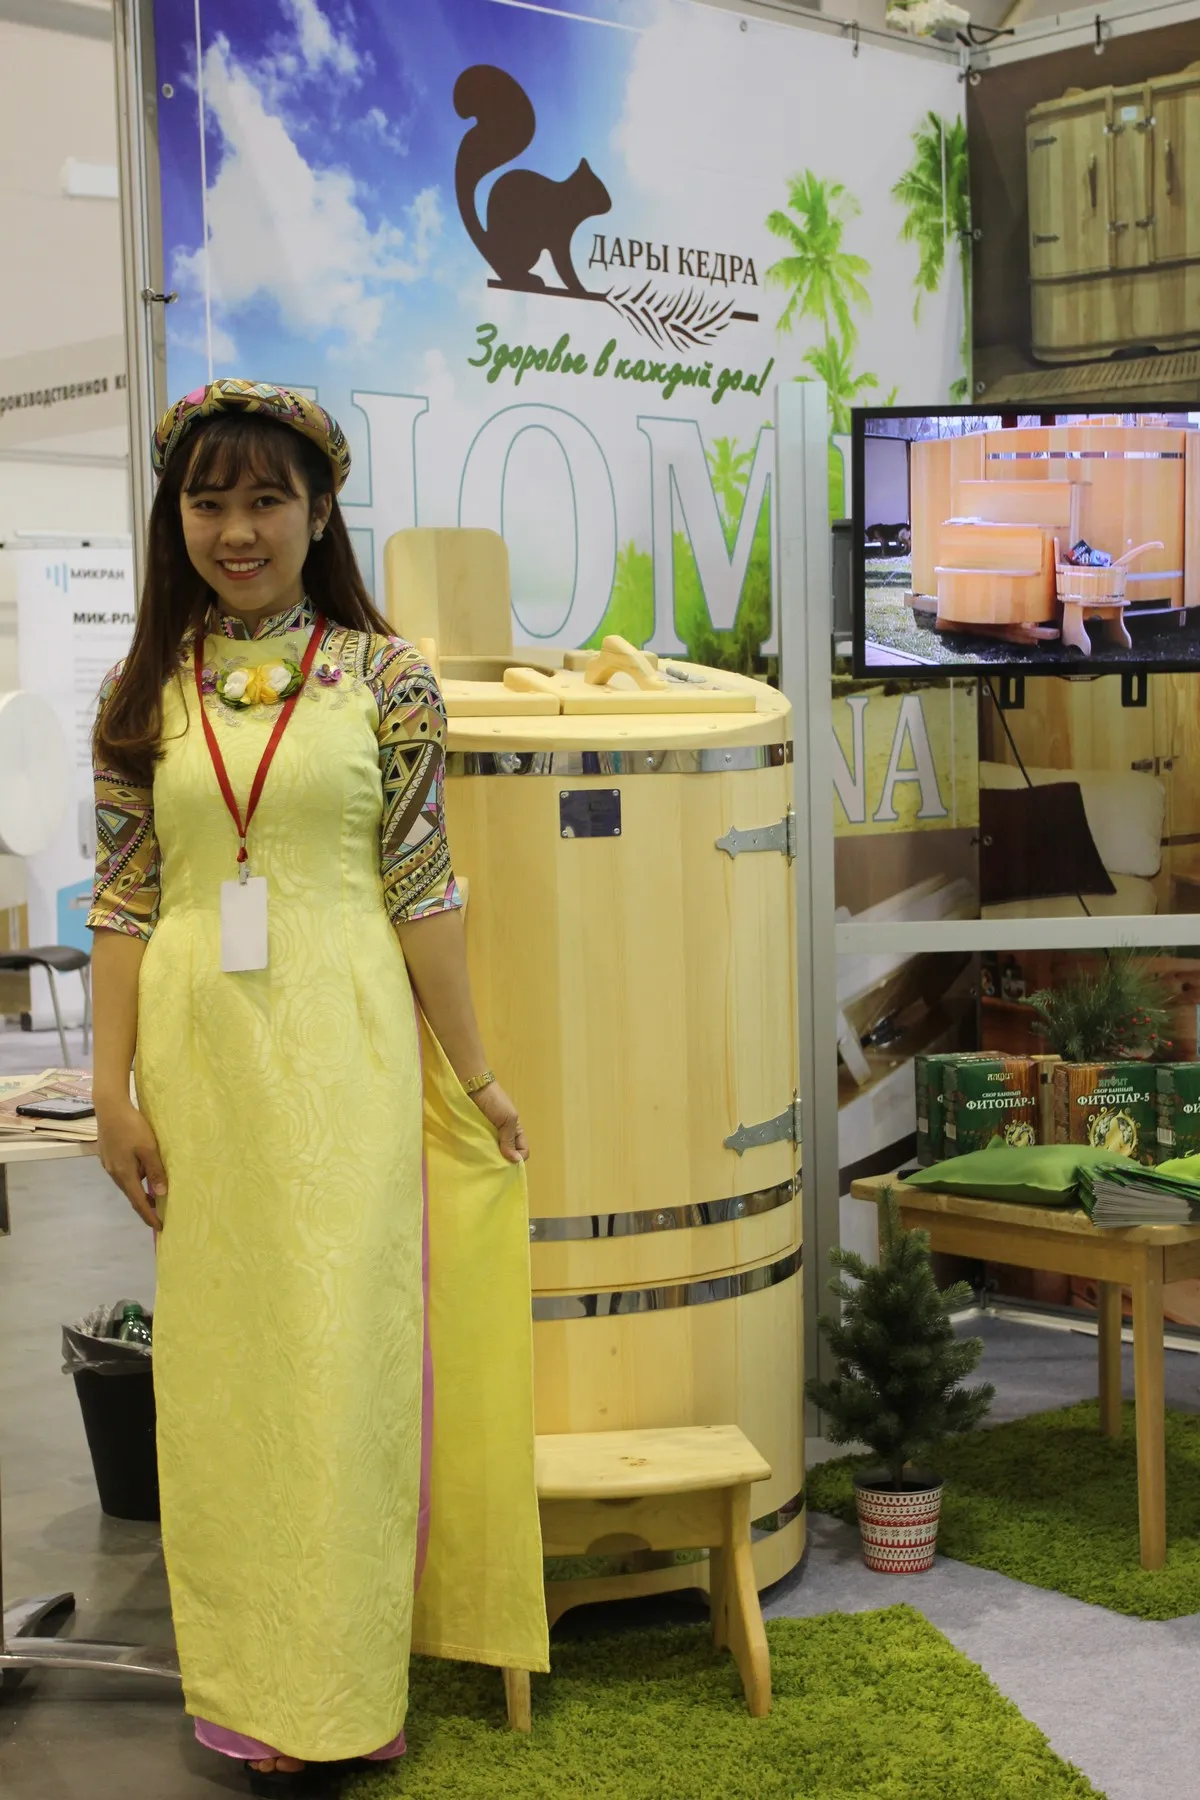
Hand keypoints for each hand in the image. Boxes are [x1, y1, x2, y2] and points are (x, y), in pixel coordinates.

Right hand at [96, 1098, 166, 1230]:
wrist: (109, 1107)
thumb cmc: (131, 1126)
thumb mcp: (148, 1148)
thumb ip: (155, 1171)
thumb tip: (160, 1194)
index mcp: (124, 1174)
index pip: (138, 1202)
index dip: (149, 1216)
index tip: (160, 1227)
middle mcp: (114, 1172)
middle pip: (131, 1193)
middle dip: (145, 1204)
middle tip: (161, 1211)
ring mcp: (109, 1164)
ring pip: (127, 1181)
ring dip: (140, 1189)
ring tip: (155, 1191)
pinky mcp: (108, 1155)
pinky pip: (123, 1171)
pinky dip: (134, 1176)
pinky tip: (142, 1170)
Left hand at [469, 1081, 528, 1162]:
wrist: (473, 1088)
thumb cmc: (495, 1101)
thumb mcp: (507, 1119)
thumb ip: (510, 1140)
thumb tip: (515, 1160)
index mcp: (515, 1131)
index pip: (522, 1151)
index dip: (518, 1158)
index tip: (508, 1164)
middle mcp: (503, 1136)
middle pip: (507, 1155)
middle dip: (503, 1162)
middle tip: (494, 1166)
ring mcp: (489, 1137)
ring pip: (494, 1154)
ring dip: (490, 1159)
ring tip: (483, 1163)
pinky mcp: (476, 1136)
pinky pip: (481, 1149)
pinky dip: (480, 1154)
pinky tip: (475, 1157)